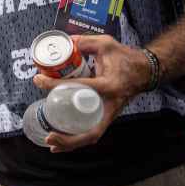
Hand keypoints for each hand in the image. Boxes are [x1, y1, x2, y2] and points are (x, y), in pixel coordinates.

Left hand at [32, 34, 151, 152]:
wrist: (145, 71)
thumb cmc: (125, 58)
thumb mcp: (105, 44)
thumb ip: (84, 42)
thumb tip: (63, 44)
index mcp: (110, 85)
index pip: (79, 87)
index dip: (56, 86)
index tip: (39, 80)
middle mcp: (111, 104)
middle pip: (90, 129)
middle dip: (69, 136)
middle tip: (48, 134)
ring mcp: (111, 113)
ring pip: (92, 135)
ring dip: (71, 143)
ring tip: (50, 142)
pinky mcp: (107, 117)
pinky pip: (92, 132)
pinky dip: (77, 140)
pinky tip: (60, 143)